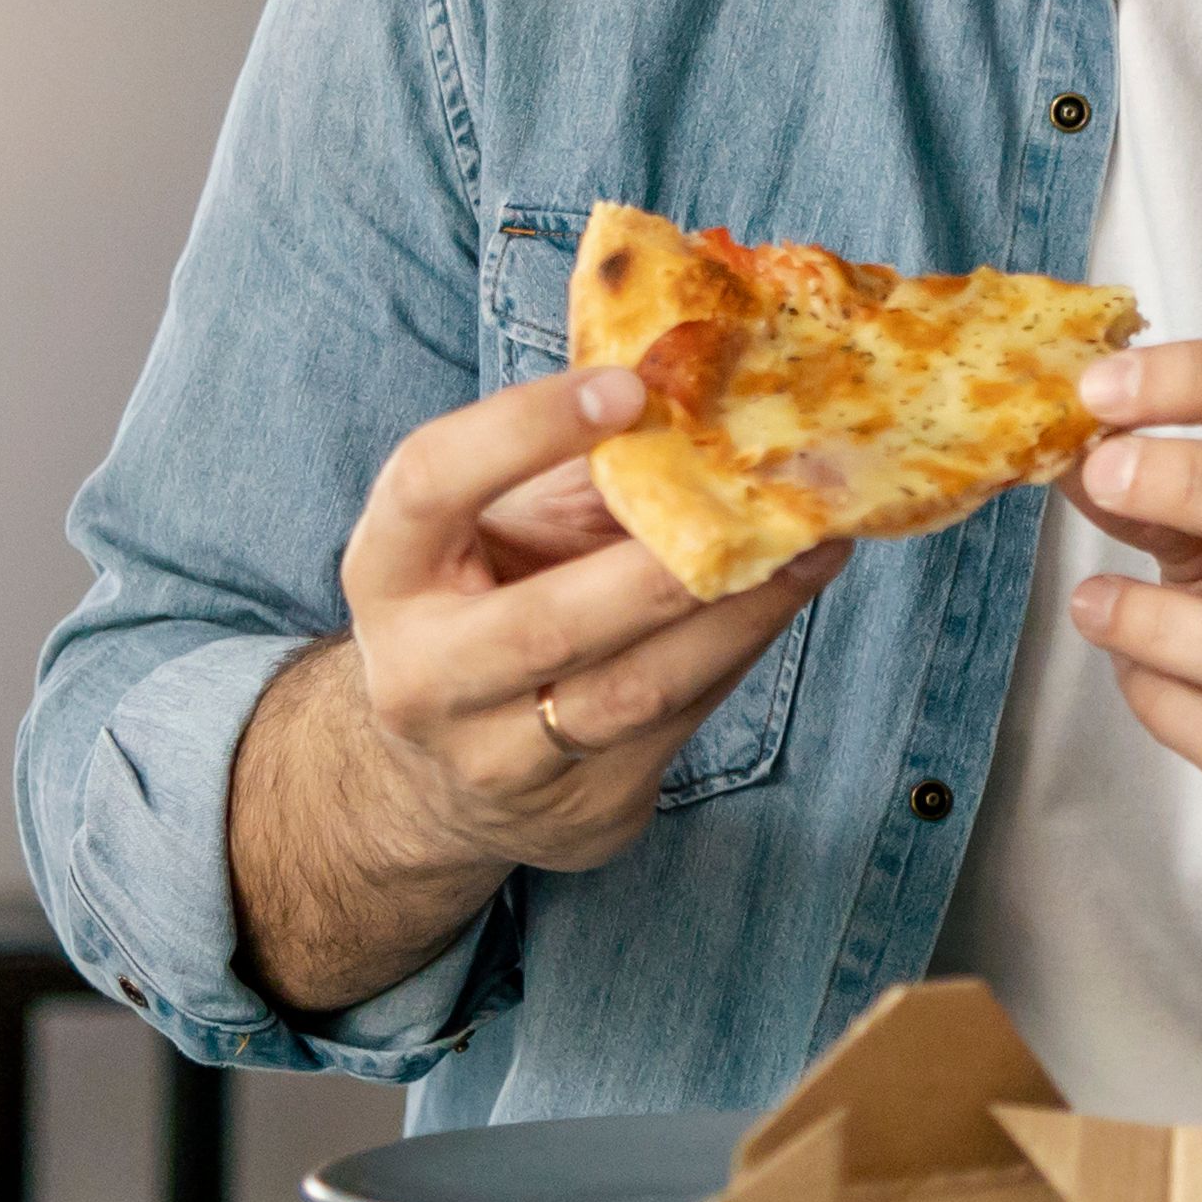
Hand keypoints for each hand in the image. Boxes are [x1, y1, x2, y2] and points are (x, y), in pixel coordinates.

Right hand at [337, 363, 843, 877]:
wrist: (443, 774)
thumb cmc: (485, 601)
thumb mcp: (496, 526)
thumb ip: (579, 474)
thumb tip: (700, 405)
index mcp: (387, 575)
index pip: (428, 484)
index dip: (521, 429)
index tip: (627, 388)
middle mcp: (423, 679)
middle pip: (548, 623)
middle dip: (667, 562)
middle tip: (765, 497)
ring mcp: (499, 762)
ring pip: (638, 690)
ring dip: (741, 611)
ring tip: (815, 543)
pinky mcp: (583, 812)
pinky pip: (682, 722)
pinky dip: (743, 649)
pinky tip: (790, 593)